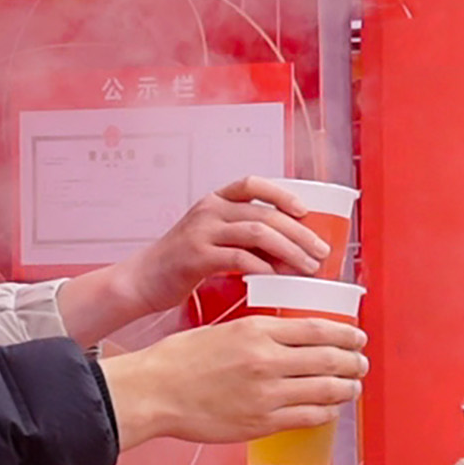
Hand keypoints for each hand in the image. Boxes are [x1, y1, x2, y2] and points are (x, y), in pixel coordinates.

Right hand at [59, 177, 334, 342]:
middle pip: (264, 213)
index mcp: (214, 202)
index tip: (305, 209)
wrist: (142, 280)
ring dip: (289, 250)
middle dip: (298, 232)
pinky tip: (277, 278)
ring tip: (307, 267)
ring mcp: (201, 232)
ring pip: (257, 232)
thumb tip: (290, 248)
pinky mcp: (196, 256)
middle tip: (320, 251)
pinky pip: (239, 257)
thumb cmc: (182, 263)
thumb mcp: (213, 239)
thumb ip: (243, 237)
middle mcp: (209, 210)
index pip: (251, 184)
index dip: (281, 193)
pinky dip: (263, 268)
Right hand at [97, 315, 366, 449]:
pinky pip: (308, 417)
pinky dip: (325, 412)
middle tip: (362, 363)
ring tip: (353, 387)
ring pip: (325, 390)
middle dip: (353, 362)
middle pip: (329, 359)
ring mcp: (267, 394)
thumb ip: (259, 334)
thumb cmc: (181, 360)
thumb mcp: (224, 329)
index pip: (317, 329)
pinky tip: (329, 409)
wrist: (155, 391)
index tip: (357, 337)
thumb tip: (290, 341)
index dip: (345, 335)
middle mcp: (267, 360)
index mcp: (257, 330)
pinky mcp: (262, 422)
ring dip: (346, 388)